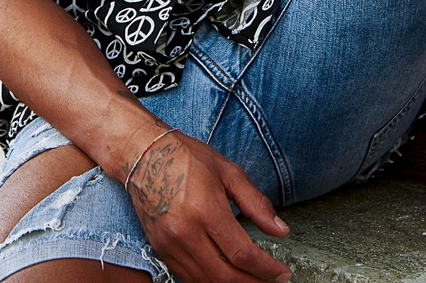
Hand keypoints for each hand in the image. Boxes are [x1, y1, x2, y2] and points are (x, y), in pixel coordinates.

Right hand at [126, 131, 291, 282]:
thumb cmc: (186, 157)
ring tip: (253, 280)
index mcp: (205, 209)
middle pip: (226, 276)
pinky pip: (189, 278)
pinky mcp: (160, 249)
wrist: (143, 154)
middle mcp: (185, 232)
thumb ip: (255, 202)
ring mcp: (170, 244)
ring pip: (207, 282)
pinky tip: (227, 275)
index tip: (282, 272)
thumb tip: (281, 230)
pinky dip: (211, 282)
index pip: (242, 254)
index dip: (266, 269)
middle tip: (273, 281)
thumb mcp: (228, 171)